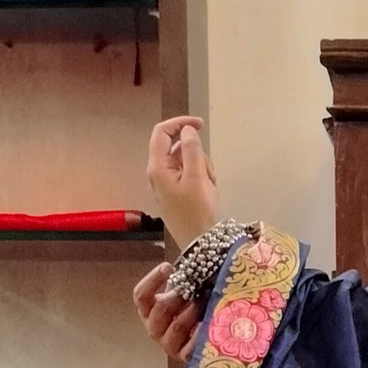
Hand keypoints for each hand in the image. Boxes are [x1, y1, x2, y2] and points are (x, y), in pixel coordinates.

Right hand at [133, 261, 200, 360]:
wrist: (202, 339)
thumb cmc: (190, 311)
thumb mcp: (181, 295)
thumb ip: (182, 282)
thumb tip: (197, 263)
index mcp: (148, 311)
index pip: (141, 295)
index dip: (152, 280)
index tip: (168, 267)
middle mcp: (154, 328)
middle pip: (160, 310)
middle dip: (178, 296)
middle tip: (192, 288)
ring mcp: (167, 344)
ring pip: (176, 326)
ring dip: (191, 312)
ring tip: (203, 302)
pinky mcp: (183, 356)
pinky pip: (190, 347)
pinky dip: (199, 334)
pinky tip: (208, 324)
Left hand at [146, 116, 220, 247]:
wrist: (200, 244)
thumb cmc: (198, 212)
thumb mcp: (197, 177)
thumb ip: (191, 149)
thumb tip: (187, 130)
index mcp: (158, 167)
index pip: (162, 132)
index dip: (180, 123)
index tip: (200, 125)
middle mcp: (158, 173)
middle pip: (176, 147)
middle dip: (196, 153)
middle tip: (207, 171)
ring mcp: (167, 184)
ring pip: (186, 160)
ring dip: (201, 166)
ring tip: (209, 186)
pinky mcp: (176, 192)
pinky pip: (189, 174)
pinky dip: (201, 177)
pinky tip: (208, 191)